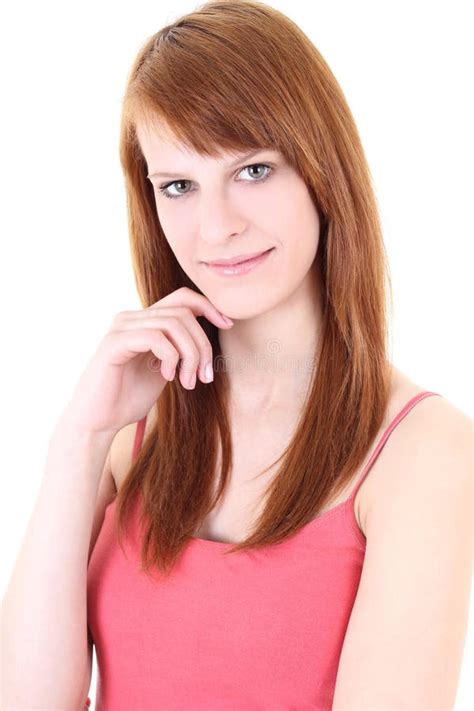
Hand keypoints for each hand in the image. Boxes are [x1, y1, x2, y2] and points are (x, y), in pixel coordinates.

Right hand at [60, 287, 233, 434]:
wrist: (98, 422)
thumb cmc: (129, 399)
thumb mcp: (164, 370)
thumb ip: (180, 350)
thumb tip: (210, 335)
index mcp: (144, 322)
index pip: (182, 298)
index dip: (209, 306)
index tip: (227, 325)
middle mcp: (131, 318)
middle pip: (183, 312)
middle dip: (202, 345)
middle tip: (204, 376)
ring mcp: (121, 327)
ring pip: (173, 324)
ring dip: (190, 355)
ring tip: (188, 382)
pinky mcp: (114, 343)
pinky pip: (155, 337)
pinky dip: (171, 357)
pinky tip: (168, 377)